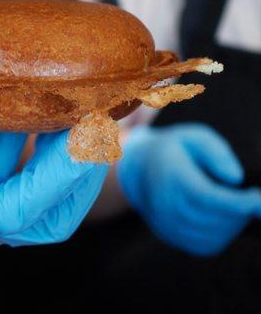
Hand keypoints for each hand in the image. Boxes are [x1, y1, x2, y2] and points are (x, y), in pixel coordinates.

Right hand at [0, 64, 107, 265]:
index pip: (16, 211)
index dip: (56, 177)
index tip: (82, 135)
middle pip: (42, 222)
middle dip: (76, 181)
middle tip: (93, 129)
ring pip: (31, 209)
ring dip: (57, 169)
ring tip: (72, 119)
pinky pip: (5, 186)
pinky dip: (22, 156)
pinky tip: (20, 118)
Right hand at [117, 124, 260, 255]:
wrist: (136, 169)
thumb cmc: (174, 150)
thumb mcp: (194, 137)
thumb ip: (216, 152)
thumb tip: (235, 179)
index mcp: (170, 176)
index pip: (207, 197)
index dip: (238, 202)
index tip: (258, 199)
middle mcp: (164, 204)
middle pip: (212, 219)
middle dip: (240, 211)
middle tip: (249, 196)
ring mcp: (165, 223)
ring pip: (211, 236)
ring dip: (233, 225)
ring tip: (234, 205)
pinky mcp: (170, 236)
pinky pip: (205, 246)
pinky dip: (222, 236)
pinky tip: (223, 218)